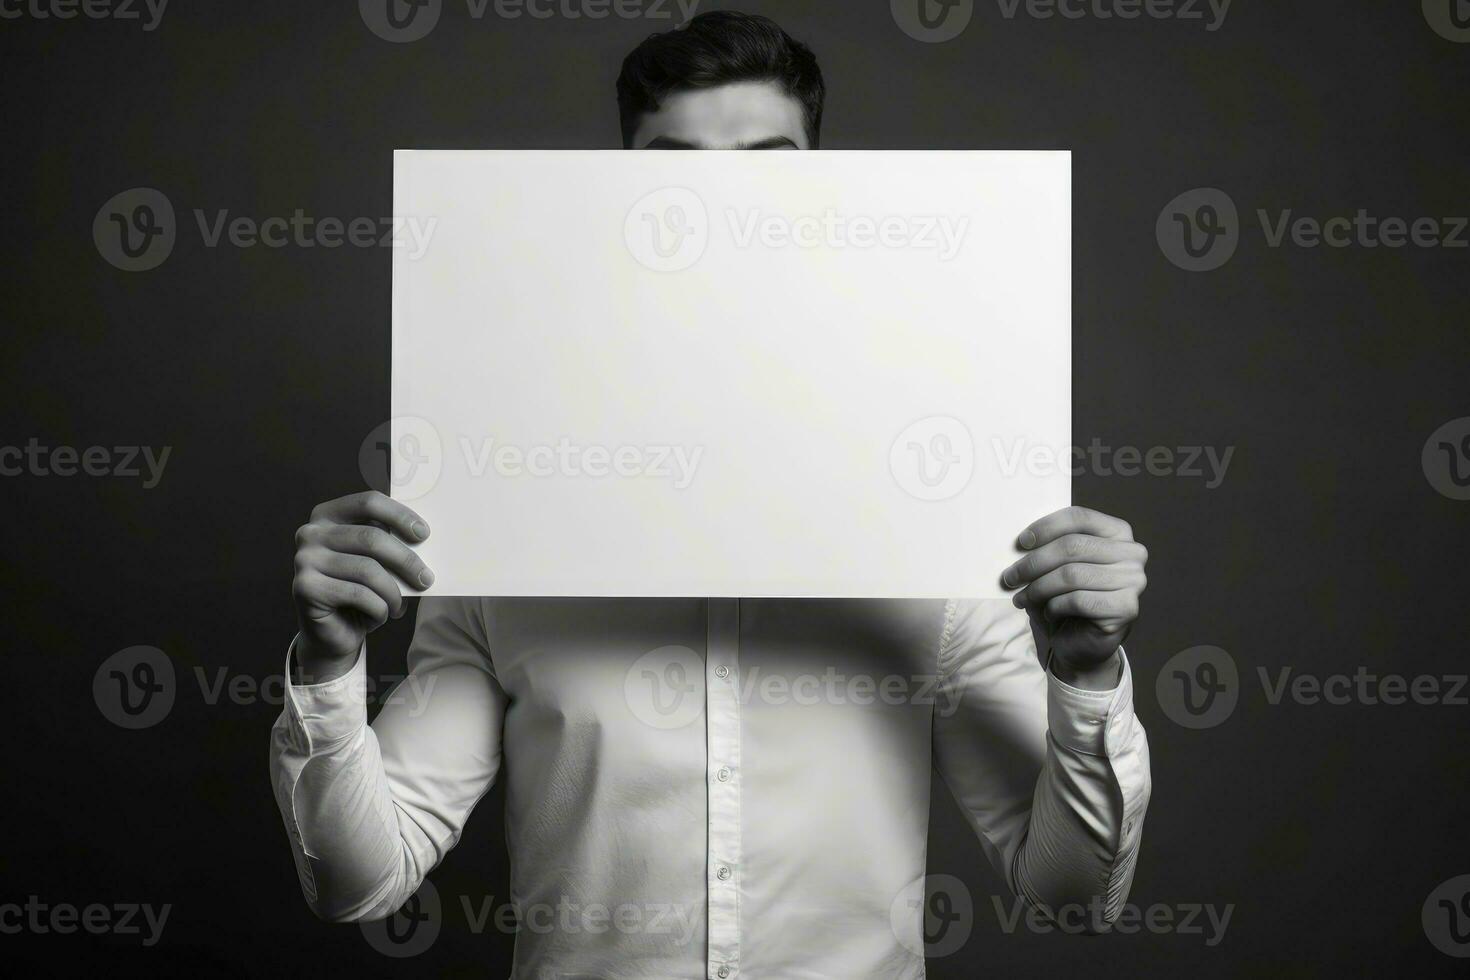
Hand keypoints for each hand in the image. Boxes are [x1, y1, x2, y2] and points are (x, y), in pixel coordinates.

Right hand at [291, 491, 434, 679]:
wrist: (332, 633)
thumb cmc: (360, 593)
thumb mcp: (376, 562)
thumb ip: (389, 545)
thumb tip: (422, 540)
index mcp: (328, 515)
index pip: (369, 503)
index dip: (399, 516)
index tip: (423, 534)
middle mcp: (310, 533)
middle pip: (371, 538)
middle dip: (406, 560)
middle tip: (426, 579)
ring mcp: (304, 560)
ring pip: (368, 570)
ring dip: (393, 592)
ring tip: (398, 605)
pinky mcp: (306, 588)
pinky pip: (359, 595)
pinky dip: (379, 609)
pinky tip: (380, 615)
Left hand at [1000, 506, 1146, 685]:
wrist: (1082, 643)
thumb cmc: (1067, 599)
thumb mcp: (1057, 566)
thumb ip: (1047, 547)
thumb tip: (1020, 542)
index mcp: (1117, 532)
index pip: (1079, 517)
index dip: (1046, 527)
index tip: (1020, 543)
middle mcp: (1132, 553)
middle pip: (1072, 546)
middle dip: (1033, 563)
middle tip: (1010, 577)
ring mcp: (1133, 581)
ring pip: (1071, 575)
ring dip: (1038, 588)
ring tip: (1021, 598)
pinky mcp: (1126, 608)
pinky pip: (1077, 600)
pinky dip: (1054, 607)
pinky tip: (1049, 613)